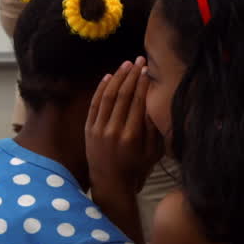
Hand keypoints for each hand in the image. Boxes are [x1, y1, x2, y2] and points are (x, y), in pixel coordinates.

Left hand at [86, 58, 163, 197]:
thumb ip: (154, 129)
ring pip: (108, 96)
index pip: (138, 101)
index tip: (148, 70)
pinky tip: (108, 77)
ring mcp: (98, 129)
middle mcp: (114, 130)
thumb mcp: (153, 153)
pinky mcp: (88, 129)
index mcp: (132, 136)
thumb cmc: (136, 169)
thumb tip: (155, 103)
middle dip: (132, 75)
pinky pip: (95, 104)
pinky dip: (101, 89)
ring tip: (126, 64)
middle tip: (139, 60)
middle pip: (123, 95)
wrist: (110, 184)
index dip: (143, 83)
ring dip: (117, 77)